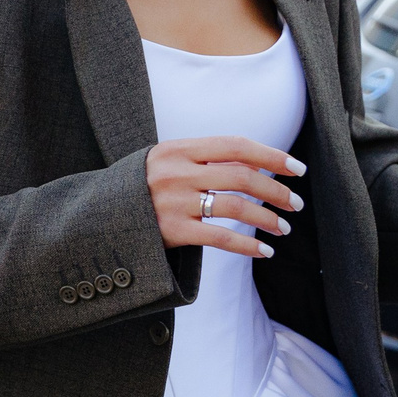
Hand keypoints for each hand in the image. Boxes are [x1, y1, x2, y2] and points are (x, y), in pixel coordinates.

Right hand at [146, 136, 303, 259]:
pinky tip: (264, 250)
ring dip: (268, 219)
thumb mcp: (166, 162)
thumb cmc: (143, 188)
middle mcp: (176, 172)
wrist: (100, 217)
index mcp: (177, 149)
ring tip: (283, 228)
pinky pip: (220, 237)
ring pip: (236, 207)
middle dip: (277, 191)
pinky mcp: (172, 231)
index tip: (297, 169)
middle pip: (241, 177)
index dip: (271, 156)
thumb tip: (256, 165)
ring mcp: (174, 202)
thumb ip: (203, 159)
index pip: (235, 146)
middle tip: (296, 203)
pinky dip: (248, 245)